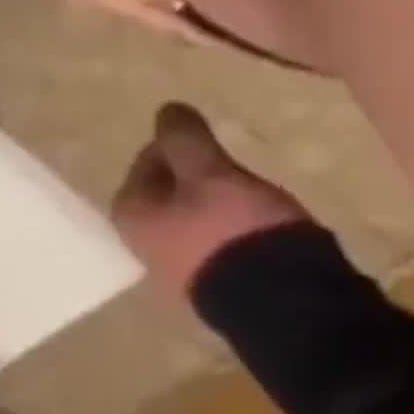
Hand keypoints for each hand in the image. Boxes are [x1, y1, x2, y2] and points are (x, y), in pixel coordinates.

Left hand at [110, 103, 310, 294]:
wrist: (281, 303)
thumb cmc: (234, 230)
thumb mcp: (210, 173)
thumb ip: (184, 140)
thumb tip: (166, 110)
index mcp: (132, 217)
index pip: (145, 165)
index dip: (174, 145)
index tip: (205, 136)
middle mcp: (144, 249)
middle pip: (166, 196)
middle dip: (194, 176)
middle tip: (229, 163)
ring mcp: (178, 275)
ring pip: (190, 222)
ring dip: (213, 202)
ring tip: (247, 189)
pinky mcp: (213, 290)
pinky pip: (214, 246)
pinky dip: (229, 230)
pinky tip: (257, 224)